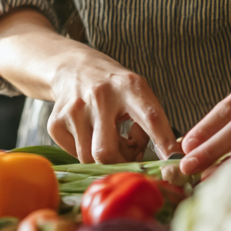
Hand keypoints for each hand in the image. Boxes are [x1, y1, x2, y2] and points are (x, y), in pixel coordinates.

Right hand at [47, 54, 179, 164]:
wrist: (72, 67)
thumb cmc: (114, 87)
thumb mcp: (138, 92)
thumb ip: (151, 123)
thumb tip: (162, 160)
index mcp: (128, 86)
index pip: (150, 117)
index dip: (163, 142)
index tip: (175, 162)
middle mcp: (99, 96)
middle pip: (106, 152)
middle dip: (120, 164)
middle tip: (129, 156)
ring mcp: (74, 109)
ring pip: (89, 157)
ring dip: (104, 159)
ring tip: (111, 140)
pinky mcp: (55, 122)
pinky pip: (74, 155)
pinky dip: (86, 152)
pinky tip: (91, 135)